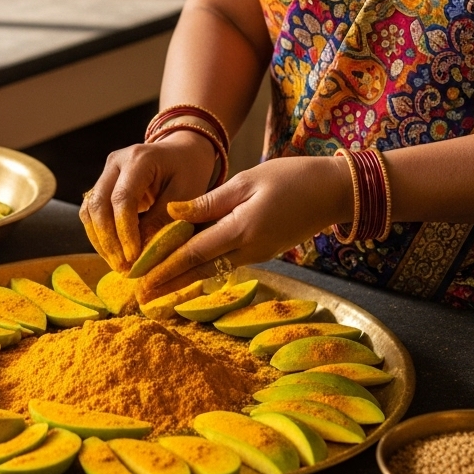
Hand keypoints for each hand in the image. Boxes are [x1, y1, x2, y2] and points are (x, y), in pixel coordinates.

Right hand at [80, 131, 216, 271]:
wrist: (182, 152)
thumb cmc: (189, 172)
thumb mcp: (186, 195)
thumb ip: (163, 220)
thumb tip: (142, 254)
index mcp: (139, 159)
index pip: (122, 199)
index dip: (124, 231)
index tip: (133, 257)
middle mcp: (116, 162)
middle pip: (98, 204)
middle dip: (108, 240)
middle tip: (122, 267)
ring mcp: (106, 172)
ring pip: (89, 210)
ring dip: (100, 240)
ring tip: (117, 264)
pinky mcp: (103, 185)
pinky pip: (92, 213)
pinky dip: (100, 235)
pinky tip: (114, 253)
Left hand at [137, 155, 352, 301]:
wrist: (333, 193)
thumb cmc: (291, 178)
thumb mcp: (247, 181)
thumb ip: (210, 201)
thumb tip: (173, 213)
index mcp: (242, 228)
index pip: (194, 252)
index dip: (164, 265)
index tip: (140, 276)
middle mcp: (248, 249)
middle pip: (199, 269)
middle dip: (168, 283)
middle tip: (140, 295)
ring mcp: (257, 254)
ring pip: (211, 268)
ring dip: (183, 279)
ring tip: (155, 288)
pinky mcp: (262, 253)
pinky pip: (225, 263)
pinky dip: (202, 268)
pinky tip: (185, 272)